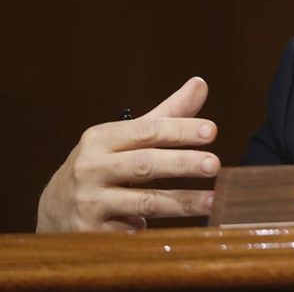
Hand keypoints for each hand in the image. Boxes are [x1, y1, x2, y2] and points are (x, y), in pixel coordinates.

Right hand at [36, 77, 219, 232]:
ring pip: (143, 202)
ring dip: (181, 202)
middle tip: (215, 165)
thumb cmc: (101, 166)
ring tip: (212, 201)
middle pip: (145, 165)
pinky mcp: (90, 233)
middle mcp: (91, 168)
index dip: (179, 130)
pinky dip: (155, 231)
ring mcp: (89, 202)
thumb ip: (165, 115)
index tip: (211, 131)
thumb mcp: (125, 138)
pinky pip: (131, 233)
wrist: (54, 210)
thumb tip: (200, 83)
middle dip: (182, 164)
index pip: (146, 130)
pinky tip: (180, 231)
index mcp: (101, 139)